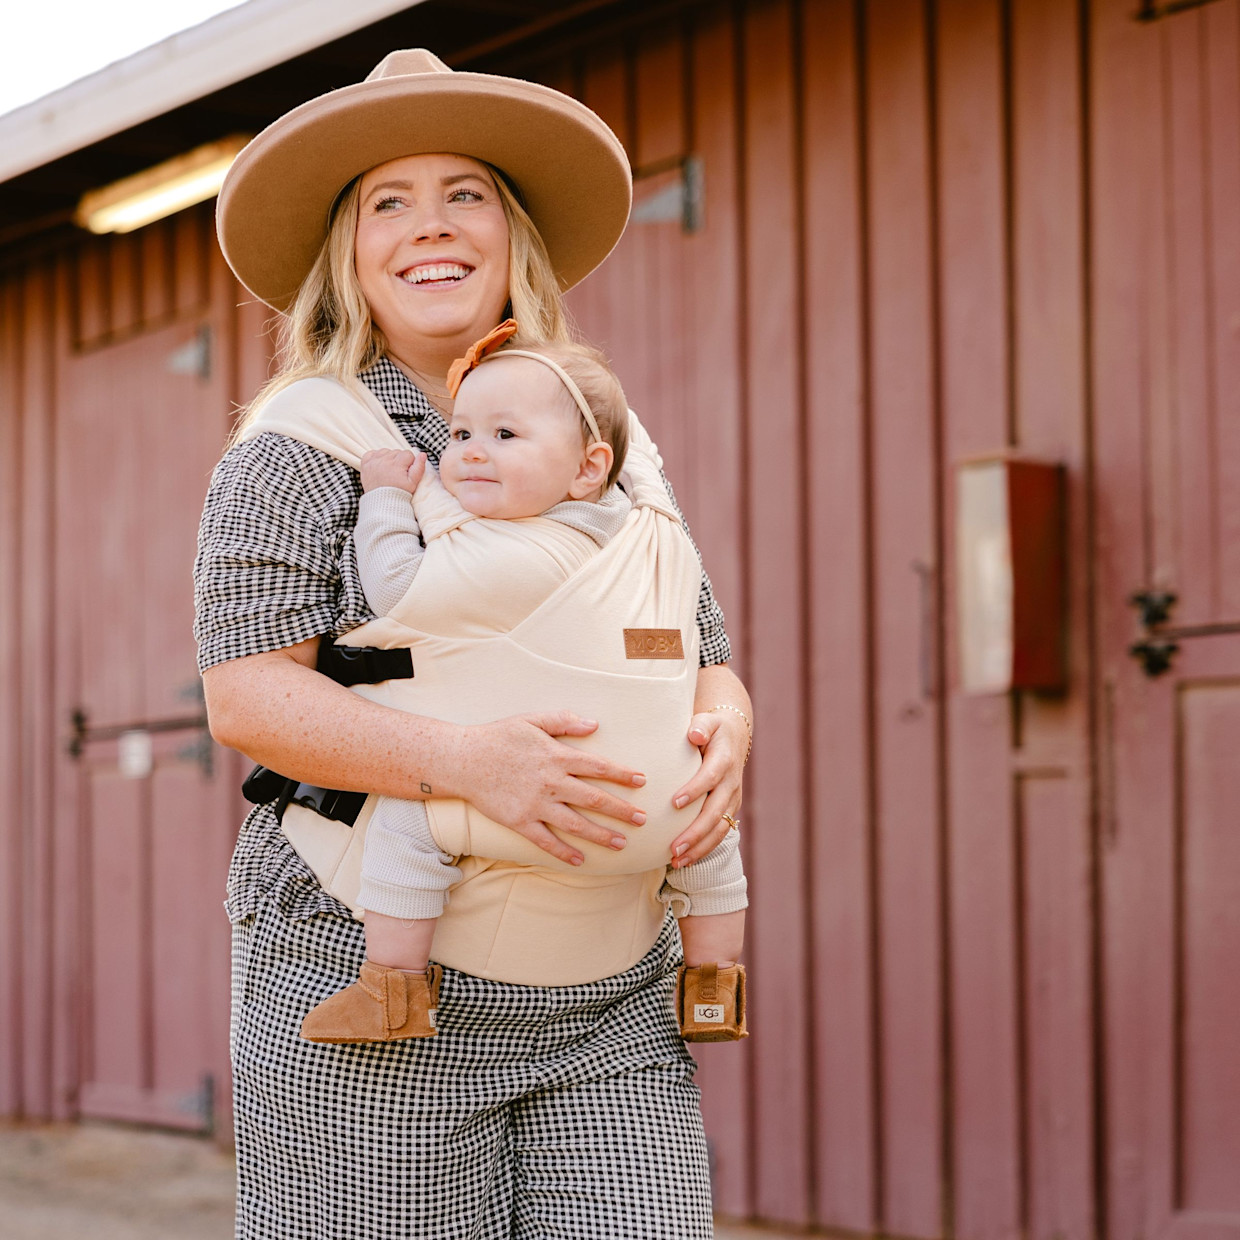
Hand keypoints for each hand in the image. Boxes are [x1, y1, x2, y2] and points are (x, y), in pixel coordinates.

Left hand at [360, 449, 424, 494]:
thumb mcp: (413, 483)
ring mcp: (374, 461)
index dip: (410, 463)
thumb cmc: (398, 493)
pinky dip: (376, 457)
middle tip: (398, 474)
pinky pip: (372, 453)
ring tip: (389, 471)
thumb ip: (419, 467)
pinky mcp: (365, 464)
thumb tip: (423, 454)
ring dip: (388, 458)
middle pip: (396, 452)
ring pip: (385, 452)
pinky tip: (380, 467)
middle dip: (399, 461)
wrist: (382, 503)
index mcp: (397, 463)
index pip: (408, 454)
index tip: (406, 473)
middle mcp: (384, 460)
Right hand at [455, 712, 647, 865]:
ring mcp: (536, 805)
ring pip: (576, 823)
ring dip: (601, 834)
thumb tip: (594, 724)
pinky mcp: (520, 822)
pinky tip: (581, 860)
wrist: (462, 760)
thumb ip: (563, 721)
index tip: (641, 781)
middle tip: (643, 819)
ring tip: (622, 843)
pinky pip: (546, 841)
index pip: (597, 766)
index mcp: (556, 756)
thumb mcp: (531, 720)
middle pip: (594, 799)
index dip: (621, 774)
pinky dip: (564, 852)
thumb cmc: (498, 737)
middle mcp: (550, 782)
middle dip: (621, 810)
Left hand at [668, 708, 746, 866]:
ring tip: (676, 861)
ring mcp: (732, 798)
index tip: (674, 803)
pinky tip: (685, 861)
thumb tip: (694, 735)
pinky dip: (704, 848)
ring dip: (699, 847)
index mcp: (724, 760)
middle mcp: (731, 783)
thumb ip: (700, 726)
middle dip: (695, 832)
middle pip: (715, 812)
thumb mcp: (707, 720)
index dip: (694, 790)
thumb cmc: (711, 727)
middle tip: (673, 848)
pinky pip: (719, 832)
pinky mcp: (729, 808)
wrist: (734, 735)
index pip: (710, 777)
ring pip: (719, 828)